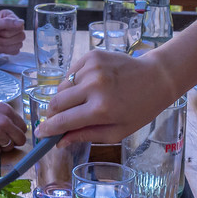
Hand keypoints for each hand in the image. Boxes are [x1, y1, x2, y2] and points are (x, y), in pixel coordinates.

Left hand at [0, 9, 24, 54]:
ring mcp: (16, 36)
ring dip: (3, 46)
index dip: (8, 32)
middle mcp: (15, 25)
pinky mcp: (14, 45)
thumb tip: (22, 22)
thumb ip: (6, 22)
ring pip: (19, 45)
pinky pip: (16, 51)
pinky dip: (4, 50)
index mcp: (11, 17)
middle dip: (4, 40)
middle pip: (21, 36)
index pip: (20, 27)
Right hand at [0, 101, 25, 154]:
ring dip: (1, 146)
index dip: (17, 132)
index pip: (23, 127)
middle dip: (13, 142)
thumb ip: (7, 117)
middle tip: (3, 140)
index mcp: (7, 111)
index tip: (10, 134)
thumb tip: (18, 129)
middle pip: (21, 139)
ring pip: (9, 147)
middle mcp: (4, 121)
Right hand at [37, 50, 178, 144]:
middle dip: (52, 114)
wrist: (157, 77)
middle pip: (56, 102)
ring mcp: (92, 68)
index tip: (39, 134)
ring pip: (63, 87)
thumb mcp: (117, 132)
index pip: (63, 121)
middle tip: (56, 120)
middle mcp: (94, 86)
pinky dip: (75, 83)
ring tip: (84, 101)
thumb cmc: (140, 109)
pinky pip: (71, 73)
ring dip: (67, 97)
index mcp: (100, 109)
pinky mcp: (92, 55)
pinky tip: (89, 86)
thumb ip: (86, 135)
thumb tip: (60, 141)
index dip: (48, 129)